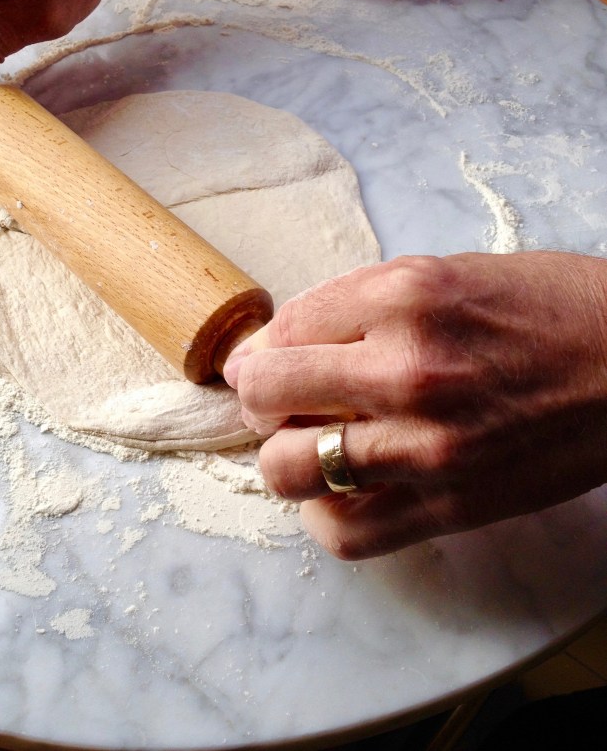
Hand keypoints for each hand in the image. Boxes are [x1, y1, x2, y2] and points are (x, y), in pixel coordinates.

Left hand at [224, 252, 606, 558]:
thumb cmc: (546, 309)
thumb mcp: (445, 272)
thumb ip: (357, 303)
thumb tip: (274, 342)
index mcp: (404, 296)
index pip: (284, 327)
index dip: (268, 345)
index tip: (273, 357)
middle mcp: (408, 368)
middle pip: (266, 394)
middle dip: (258, 397)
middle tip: (279, 400)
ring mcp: (428, 445)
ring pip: (289, 470)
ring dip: (282, 457)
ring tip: (308, 444)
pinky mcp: (452, 505)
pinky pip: (347, 533)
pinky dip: (324, 515)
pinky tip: (342, 490)